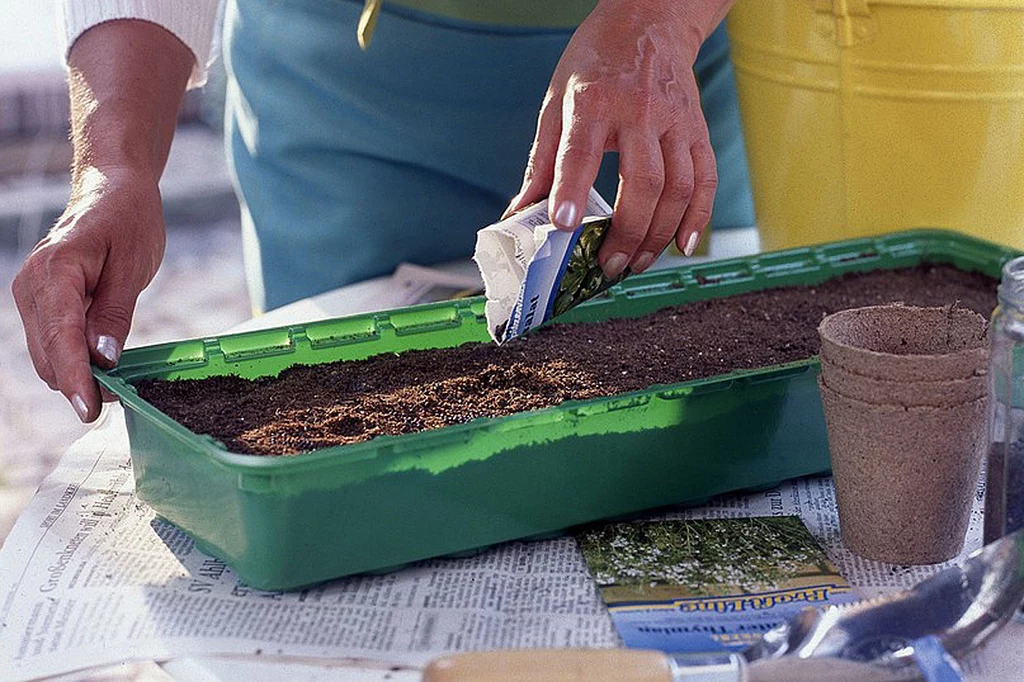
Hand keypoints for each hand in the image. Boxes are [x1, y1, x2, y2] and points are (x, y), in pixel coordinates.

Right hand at [12, 165, 165, 421]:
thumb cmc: (128, 220)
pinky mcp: (39, 301)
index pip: (60, 337)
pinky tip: (101, 364)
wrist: (112, 189)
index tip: (89, 408)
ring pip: (46, 354)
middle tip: (120, 398)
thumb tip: (104, 360)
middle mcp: (32, 286)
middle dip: (78, 383)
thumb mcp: (132, 267)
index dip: (75, 378)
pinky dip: (72, 358)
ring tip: (115, 384)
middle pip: (47, 354)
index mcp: (55, 272)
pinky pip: (51, 341)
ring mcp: (31, 295)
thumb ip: (114, 314)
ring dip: (75, 374)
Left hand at [507, 0, 724, 275]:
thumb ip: (542, 162)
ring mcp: (675, 121)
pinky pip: (705, 180)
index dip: (572, 190)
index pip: (582, 151)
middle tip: (608, 265)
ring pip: (677, 189)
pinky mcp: (698, 130)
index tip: (563, 225)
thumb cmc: (596, 64)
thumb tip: (519, 213)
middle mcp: (639, 111)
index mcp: (594, 101)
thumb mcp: (556, 101)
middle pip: (643, 182)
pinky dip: (697, 218)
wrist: (649, 21)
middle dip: (626, 233)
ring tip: (636, 262)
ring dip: (658, 235)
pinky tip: (681, 245)